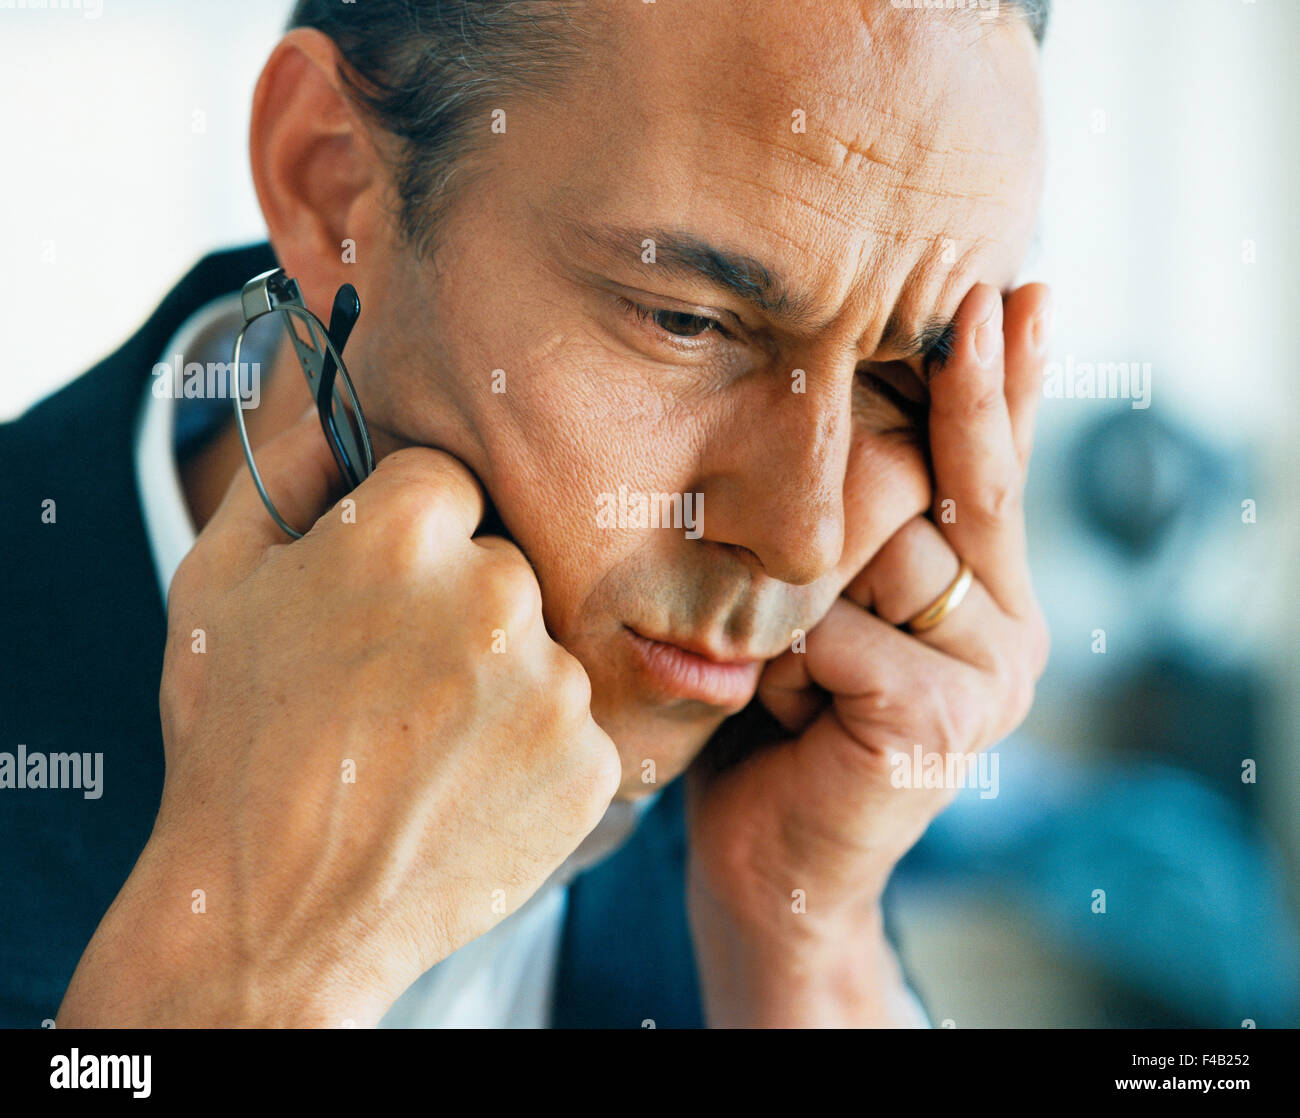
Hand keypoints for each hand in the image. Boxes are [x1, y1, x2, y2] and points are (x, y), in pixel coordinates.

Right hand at [58, 410, 620, 1026]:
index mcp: (403, 532)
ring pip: (542, 648)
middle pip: (504, 564)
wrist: (279, 914)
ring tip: (424, 748)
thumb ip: (281, 474)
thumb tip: (335, 410)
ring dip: (498, 686)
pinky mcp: (591, 760)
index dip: (410, 543)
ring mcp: (553, 682)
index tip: (385, 597)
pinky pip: (572, 727)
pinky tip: (465, 788)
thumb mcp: (217, 586)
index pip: (446, 484)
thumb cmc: (238, 746)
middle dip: (460, 611)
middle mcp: (495, 591)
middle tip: (397, 687)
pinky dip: (531, 754)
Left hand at [686, 282, 1051, 1025]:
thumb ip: (856, 540)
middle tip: (803, 595)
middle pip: (929, 485)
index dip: (998, 380)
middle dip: (837, 515)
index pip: (994, 464)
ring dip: (794, 616)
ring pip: (871, 554)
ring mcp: (991, 679)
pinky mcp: (942, 724)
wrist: (773, 870)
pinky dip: (784, 671)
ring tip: (789, 686)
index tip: (1007, 289)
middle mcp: (1013, 627)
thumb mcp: (821, 612)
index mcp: (991, 591)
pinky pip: (833, 635)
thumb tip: (847, 423)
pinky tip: (788, 722)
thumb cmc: (779, 727)